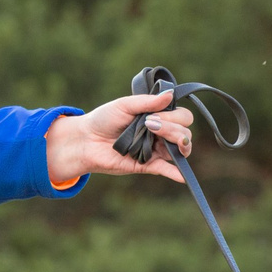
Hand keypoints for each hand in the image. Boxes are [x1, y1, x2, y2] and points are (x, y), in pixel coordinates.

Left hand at [45, 91, 195, 186]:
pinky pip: (166, 169)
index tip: (153, 116)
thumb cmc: (104, 120)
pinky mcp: (147, 165)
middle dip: (173, 128)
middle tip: (150, 126)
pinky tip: (181, 177)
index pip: (183, 117)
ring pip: (180, 149)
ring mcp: (155, 150)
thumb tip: (170, 94)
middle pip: (185, 133)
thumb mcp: (125, 105)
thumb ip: (148, 101)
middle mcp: (161, 134)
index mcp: (159, 117)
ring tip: (157, 137)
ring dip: (175, 142)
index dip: (174, 116)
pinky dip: (175, 173)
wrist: (86, 140)